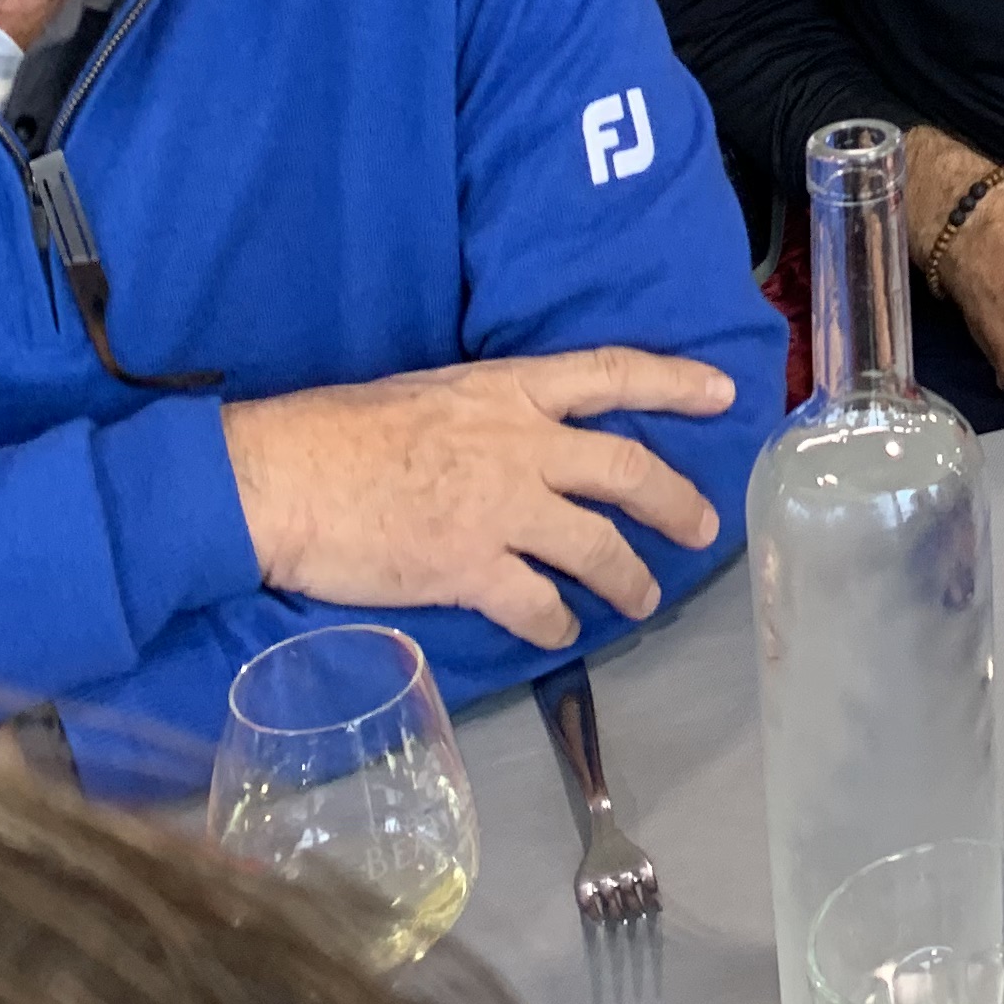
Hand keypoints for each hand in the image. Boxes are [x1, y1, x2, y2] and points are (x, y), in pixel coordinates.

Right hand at [219, 349, 737, 647]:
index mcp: (508, 391)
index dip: (673, 381)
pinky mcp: (470, 569)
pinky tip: (561, 630)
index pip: (612, 373)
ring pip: (596, 546)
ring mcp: (500, 510)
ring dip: (629, 578)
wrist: (282, 478)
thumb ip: (487, 415)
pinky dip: (556, 620)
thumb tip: (514, 439)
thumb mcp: (431, 393)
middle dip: (676, 501)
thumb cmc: (339, 430)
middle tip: (704, 527)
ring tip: (643, 598)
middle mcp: (521, 446)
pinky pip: (537, 602)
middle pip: (627, 470)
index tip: (722, 392)